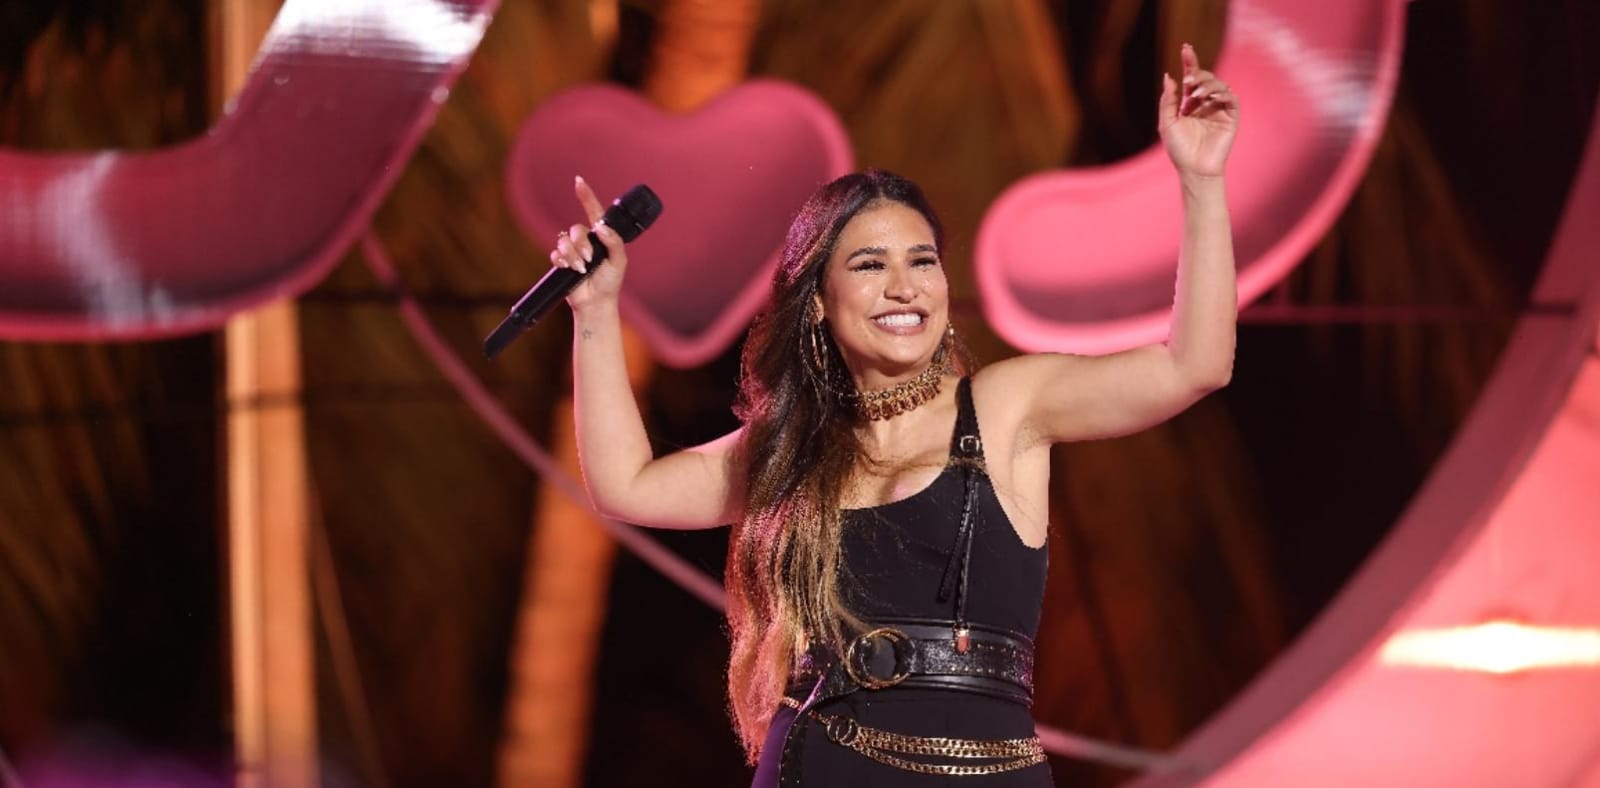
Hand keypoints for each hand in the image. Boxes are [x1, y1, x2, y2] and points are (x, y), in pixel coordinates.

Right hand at [549, 175, 628, 309]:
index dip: (586, 195)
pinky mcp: (561, 262)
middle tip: (589, 259)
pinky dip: (562, 261)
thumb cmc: (610, 282)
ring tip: (581, 268)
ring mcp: (573, 251)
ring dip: (572, 255)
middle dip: (581, 244)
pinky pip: (555, 253)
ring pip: (564, 242)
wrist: (595, 301)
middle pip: (576, 229)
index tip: (578, 180)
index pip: (593, 211)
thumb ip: (614, 242)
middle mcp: (586, 241)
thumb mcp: (619, 261)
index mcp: (601, 237)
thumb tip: (601, 228)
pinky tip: (570, 269)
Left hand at [1159, 44, 1237, 179]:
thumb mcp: (1167, 123)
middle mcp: (1205, 103)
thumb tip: (1169, 77)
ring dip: (1208, 85)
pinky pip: (1231, 98)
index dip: (1189, 62)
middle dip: (1197, 76)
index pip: (1192, 77)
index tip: (1185, 48)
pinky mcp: (1231, 117)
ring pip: (1219, 85)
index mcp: (1190, 103)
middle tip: (1188, 84)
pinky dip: (1222, 93)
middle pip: (1206, 78)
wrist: (1194, 169)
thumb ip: (1168, 100)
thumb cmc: (1179, 149)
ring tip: (1196, 94)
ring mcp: (1219, 109)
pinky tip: (1212, 97)